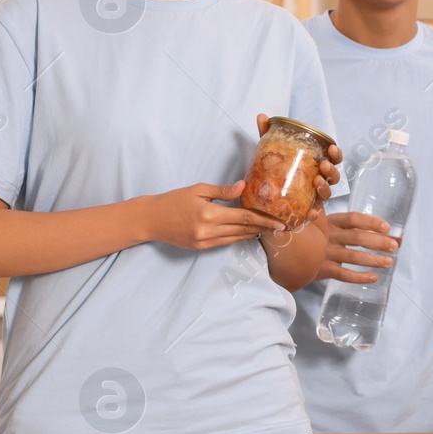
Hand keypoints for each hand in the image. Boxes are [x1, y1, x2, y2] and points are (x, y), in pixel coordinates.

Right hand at [146, 180, 284, 249]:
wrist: (151, 219)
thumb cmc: (174, 200)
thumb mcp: (198, 190)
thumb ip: (223, 191)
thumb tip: (244, 186)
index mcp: (209, 214)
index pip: (244, 218)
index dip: (264, 220)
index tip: (279, 222)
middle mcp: (208, 231)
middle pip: (243, 230)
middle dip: (263, 228)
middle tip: (281, 226)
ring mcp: (204, 241)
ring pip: (236, 238)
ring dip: (253, 234)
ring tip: (268, 229)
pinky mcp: (201, 247)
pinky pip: (225, 243)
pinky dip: (239, 237)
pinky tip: (248, 233)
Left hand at [255, 113, 342, 224]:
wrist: (270, 208)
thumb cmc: (276, 178)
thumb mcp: (270, 156)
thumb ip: (267, 137)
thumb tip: (262, 116)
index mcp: (315, 168)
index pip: (332, 159)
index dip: (336, 154)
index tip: (331, 148)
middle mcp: (318, 183)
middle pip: (334, 176)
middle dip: (331, 170)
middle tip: (323, 165)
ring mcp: (314, 198)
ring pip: (328, 193)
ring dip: (325, 187)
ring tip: (317, 181)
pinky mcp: (307, 213)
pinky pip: (315, 214)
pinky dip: (314, 213)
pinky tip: (310, 212)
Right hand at [317, 212, 397, 283]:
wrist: (290, 253)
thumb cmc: (318, 238)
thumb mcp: (330, 227)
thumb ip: (353, 228)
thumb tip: (389, 234)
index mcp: (331, 221)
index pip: (353, 219)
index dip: (371, 222)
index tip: (387, 228)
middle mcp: (328, 236)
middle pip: (357, 238)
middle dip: (378, 242)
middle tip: (394, 246)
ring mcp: (324, 253)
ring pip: (353, 257)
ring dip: (373, 260)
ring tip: (389, 262)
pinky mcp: (322, 269)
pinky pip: (344, 275)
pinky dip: (360, 277)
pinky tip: (374, 277)